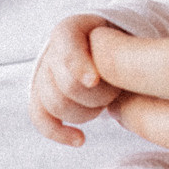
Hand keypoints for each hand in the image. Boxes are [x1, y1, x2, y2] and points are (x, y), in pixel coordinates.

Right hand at [30, 17, 121, 147]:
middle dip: (97, 94)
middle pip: (66, 84)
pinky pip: (41, 118)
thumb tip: (124, 70)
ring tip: (107, 101)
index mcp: (70, 29)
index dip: (78, 65)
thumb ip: (124, 48)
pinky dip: (58, 132)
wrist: (110, 55)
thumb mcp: (127, 38)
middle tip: (118, 89)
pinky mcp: (41, 99)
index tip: (93, 81)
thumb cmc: (123, 45)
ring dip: (86, 111)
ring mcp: (43, 76)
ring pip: (56, 104)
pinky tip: (80, 139)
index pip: (66, 47)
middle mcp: (51, 51)